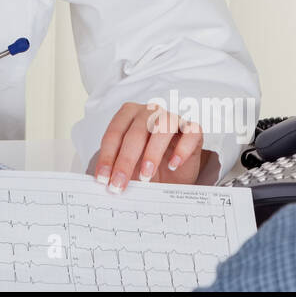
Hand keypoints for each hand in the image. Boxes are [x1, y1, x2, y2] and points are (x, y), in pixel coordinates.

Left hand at [90, 102, 204, 190]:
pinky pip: (191, 133)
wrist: (173, 176)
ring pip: (163, 128)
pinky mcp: (193, 130)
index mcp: (128, 115)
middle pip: (135, 133)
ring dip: (152, 153)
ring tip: (145, 176)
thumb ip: (116, 170)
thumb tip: (102, 184)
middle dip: (125, 160)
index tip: (102, 179)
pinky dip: (182, 149)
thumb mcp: (129, 169)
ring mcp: (173, 118)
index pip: (114, 133)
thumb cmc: (147, 168)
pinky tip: (174, 165)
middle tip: (119, 184)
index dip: (107, 157)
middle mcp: (150, 112)